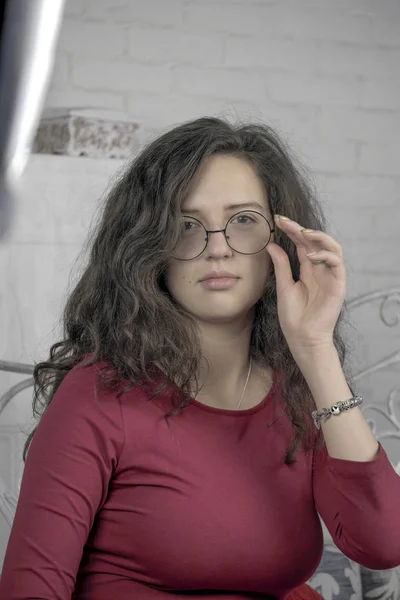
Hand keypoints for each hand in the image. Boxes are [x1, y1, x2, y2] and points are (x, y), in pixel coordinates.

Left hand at [265, 215, 346, 355]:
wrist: (302, 338)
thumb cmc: (293, 317)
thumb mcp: (283, 286)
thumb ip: (281, 265)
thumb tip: (271, 245)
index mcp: (308, 270)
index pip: (302, 244)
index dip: (292, 230)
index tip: (278, 219)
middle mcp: (321, 270)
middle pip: (316, 242)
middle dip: (301, 228)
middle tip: (286, 221)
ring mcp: (331, 276)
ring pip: (332, 247)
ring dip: (319, 236)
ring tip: (303, 233)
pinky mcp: (338, 285)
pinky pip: (337, 263)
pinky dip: (325, 255)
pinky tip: (311, 256)